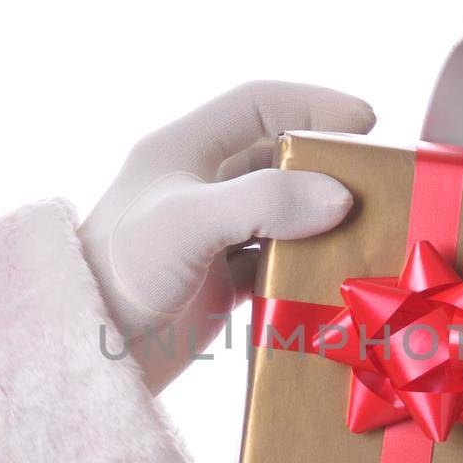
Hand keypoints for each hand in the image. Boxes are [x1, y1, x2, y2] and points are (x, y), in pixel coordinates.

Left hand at [80, 81, 375, 392]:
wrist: (84, 357)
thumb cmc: (120, 274)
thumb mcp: (188, 223)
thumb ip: (264, 202)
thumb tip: (340, 198)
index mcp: (182, 150)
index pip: (257, 104)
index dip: (313, 104)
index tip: (366, 123)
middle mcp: (197, 187)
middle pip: (278, 160)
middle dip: (328, 169)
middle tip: (378, 184)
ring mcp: (209, 238)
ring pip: (282, 215)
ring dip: (323, 223)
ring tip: (370, 233)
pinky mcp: (217, 285)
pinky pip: (276, 266)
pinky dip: (306, 270)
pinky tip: (334, 281)